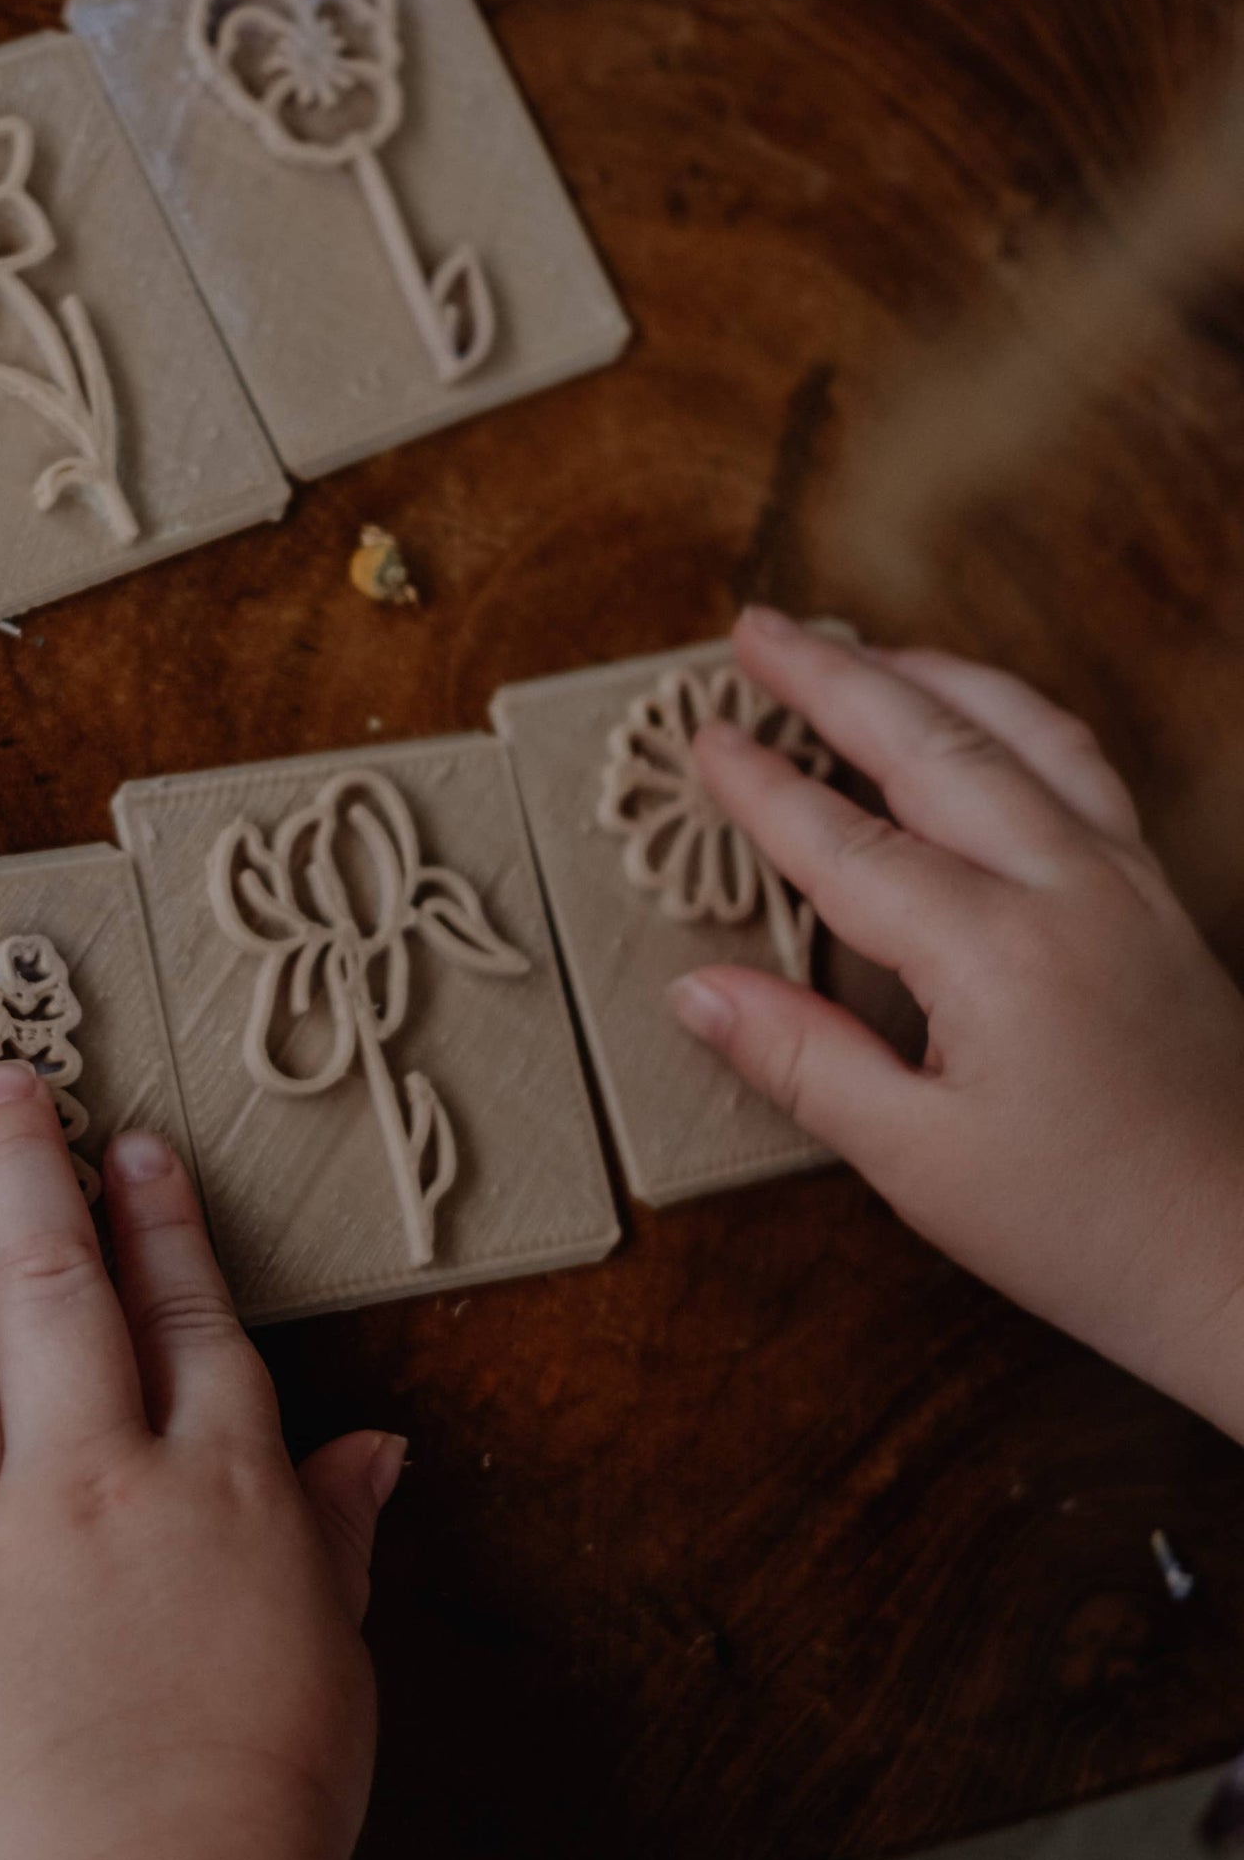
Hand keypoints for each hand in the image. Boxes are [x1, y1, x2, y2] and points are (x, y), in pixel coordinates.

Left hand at [0, 1065, 404, 1859]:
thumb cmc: (271, 1797)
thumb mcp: (334, 1646)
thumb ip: (335, 1533)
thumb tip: (377, 1449)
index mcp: (217, 1486)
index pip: (189, 1321)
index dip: (160, 1227)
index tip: (130, 1150)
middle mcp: (93, 1484)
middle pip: (54, 1297)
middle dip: (22, 1179)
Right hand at [671, 606, 1243, 1434]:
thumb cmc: (1091, 1230)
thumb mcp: (916, 1162)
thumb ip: (802, 1061)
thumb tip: (698, 991)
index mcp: (996, 953)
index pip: (848, 844)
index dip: (764, 788)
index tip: (703, 737)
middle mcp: (1068, 890)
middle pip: (934, 744)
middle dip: (836, 678)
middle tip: (758, 630)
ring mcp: (1127, 885)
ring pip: (1024, 732)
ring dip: (933, 676)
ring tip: (863, 650)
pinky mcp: (1160, 902)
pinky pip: (1082, 766)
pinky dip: (1015, 717)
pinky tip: (984, 721)